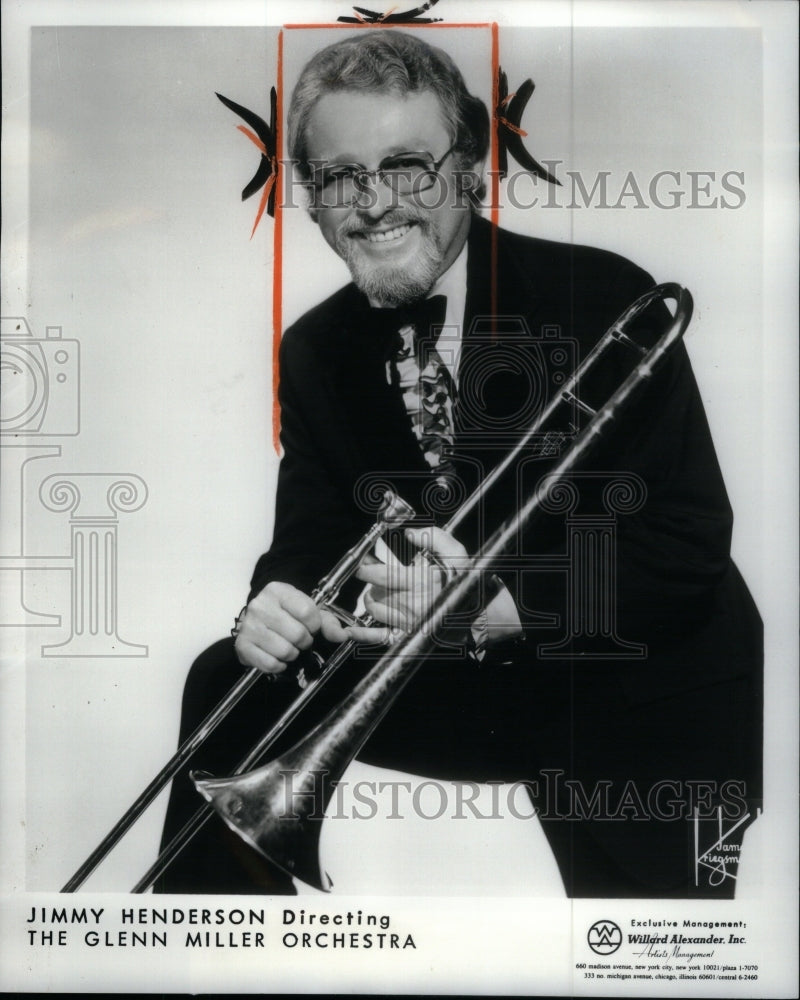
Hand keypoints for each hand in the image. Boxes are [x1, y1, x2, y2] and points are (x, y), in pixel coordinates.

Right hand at [234, 581, 347, 674]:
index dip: (315, 625)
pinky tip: (277, 656)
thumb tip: (342, 636)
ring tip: (288, 646)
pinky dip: (279, 665)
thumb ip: (328, 622)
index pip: (307, 612)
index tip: (311, 627)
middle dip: (305, 641)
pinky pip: (270, 664)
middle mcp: (260, 605)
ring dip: (292, 654)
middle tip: (300, 639)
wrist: (258, 622)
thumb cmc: (286, 615)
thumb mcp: (308, 611)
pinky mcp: (242, 646)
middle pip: (297, 634)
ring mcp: (248, 626)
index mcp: (277, 591)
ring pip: (285, 651)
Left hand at [347, 526, 466, 644]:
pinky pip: (379, 637)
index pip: (381, 575)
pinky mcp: (409, 637)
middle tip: (373, 574)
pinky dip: (363, 634)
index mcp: (421, 582)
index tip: (360, 563)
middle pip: (375, 591)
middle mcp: (412, 604)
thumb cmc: (469, 584)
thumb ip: (435, 538)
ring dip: (371, 599)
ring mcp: (409, 623)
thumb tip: (410, 534)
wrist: (484, 617)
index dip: (365, 568)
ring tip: (376, 592)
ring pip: (375, 610)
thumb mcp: (459, 554)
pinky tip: (351, 630)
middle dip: (370, 582)